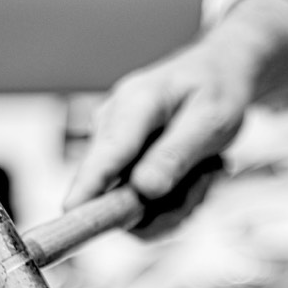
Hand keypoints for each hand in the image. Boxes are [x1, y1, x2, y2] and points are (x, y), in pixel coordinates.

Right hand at [63, 0, 287, 233]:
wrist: (216, 75)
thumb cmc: (216, 91)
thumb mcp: (211, 121)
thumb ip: (176, 155)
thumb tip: (144, 190)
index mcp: (134, 105)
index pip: (106, 154)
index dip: (87, 187)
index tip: (70, 213)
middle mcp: (112, 127)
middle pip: (117, 193)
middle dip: (166, 207)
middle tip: (207, 181)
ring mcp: (113, 149)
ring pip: (134, 207)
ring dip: (177, 204)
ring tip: (206, 172)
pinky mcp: (121, 167)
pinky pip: (142, 206)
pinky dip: (174, 203)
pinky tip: (195, 177)